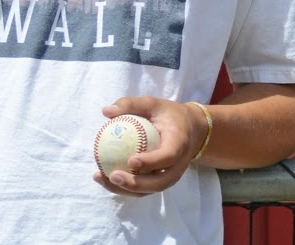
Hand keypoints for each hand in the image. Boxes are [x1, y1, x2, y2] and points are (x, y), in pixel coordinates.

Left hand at [92, 96, 208, 196]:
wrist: (191, 129)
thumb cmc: (168, 114)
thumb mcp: (152, 103)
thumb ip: (131, 104)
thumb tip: (106, 111)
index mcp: (180, 142)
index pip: (169, 156)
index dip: (151, 162)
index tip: (131, 160)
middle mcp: (179, 164)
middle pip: (161, 182)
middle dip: (136, 184)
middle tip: (113, 175)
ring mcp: (172, 175)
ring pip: (151, 190)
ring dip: (127, 190)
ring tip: (103, 178)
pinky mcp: (163, 180)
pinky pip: (145, 189)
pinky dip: (125, 188)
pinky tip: (104, 179)